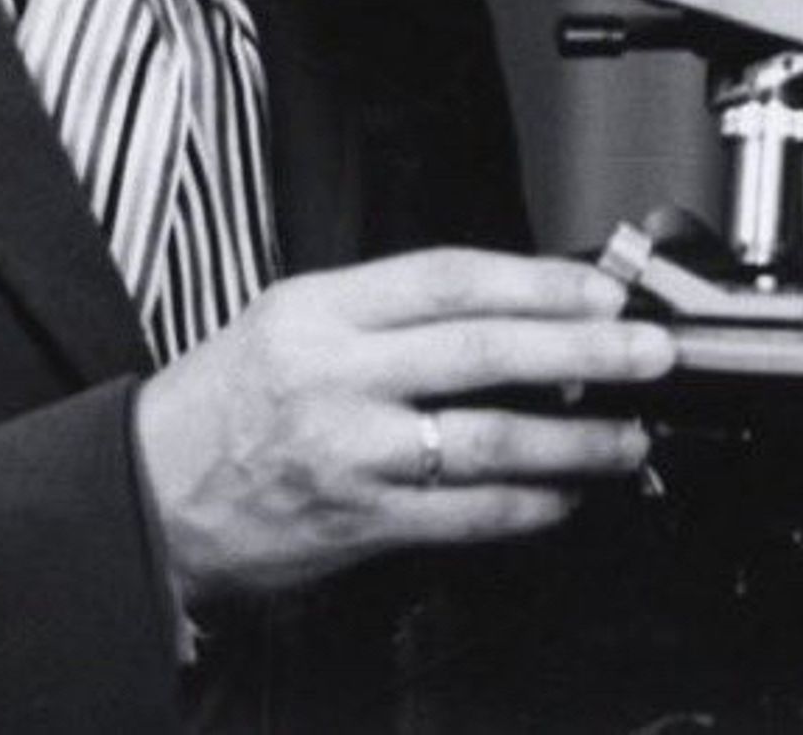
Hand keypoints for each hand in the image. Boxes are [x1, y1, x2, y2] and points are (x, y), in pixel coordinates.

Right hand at [133, 247, 673, 601]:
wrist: (153, 491)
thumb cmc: (227, 399)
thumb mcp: (294, 319)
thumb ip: (388, 313)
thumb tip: (509, 310)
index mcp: (320, 309)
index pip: (446, 279)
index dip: (534, 280)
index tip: (599, 286)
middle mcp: (336, 374)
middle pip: (482, 350)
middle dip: (583, 348)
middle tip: (649, 352)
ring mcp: (351, 452)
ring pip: (487, 439)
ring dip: (576, 440)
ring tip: (629, 436)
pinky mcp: (360, 523)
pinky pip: (467, 515)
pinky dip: (529, 506)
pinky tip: (566, 495)